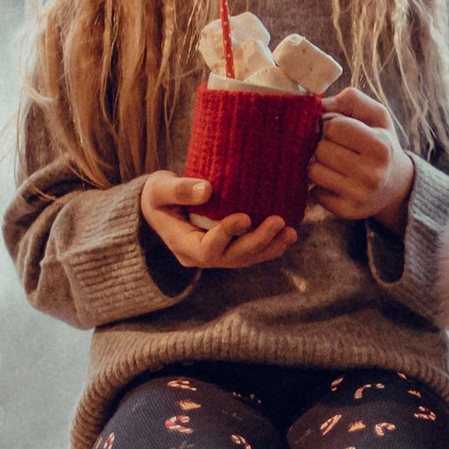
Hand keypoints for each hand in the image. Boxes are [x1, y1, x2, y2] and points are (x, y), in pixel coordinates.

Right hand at [139, 172, 296, 269]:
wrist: (159, 207)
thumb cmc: (157, 195)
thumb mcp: (160, 189)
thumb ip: (179, 190)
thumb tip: (207, 189)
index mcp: (182, 245)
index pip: (207, 248)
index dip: (227, 235)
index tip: (245, 216)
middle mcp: (200, 256)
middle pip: (232, 257)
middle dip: (258, 242)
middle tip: (279, 222)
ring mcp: (216, 255)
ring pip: (245, 259)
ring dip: (270, 247)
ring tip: (291, 232)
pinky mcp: (227, 249)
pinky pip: (250, 253)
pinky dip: (270, 245)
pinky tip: (288, 234)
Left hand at [311, 87, 416, 227]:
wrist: (396, 186)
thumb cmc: (381, 144)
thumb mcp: (377, 116)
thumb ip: (351, 99)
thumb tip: (318, 103)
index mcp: (381, 146)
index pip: (334, 127)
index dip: (333, 125)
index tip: (341, 131)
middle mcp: (372, 173)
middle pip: (321, 149)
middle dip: (324, 145)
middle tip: (337, 149)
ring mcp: (359, 195)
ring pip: (313, 171)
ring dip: (318, 164)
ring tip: (334, 164)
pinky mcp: (346, 211)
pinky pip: (314, 193)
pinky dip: (320, 185)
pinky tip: (335, 181)